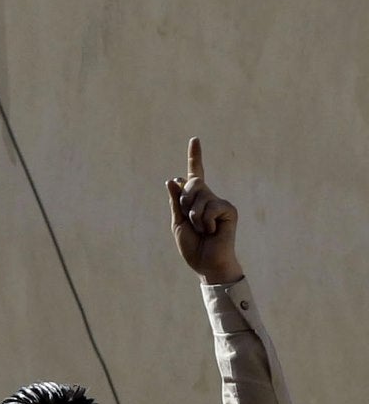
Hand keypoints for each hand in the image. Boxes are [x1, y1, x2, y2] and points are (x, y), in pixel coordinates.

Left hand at [166, 137, 242, 284]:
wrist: (206, 263)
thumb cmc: (192, 245)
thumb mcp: (178, 222)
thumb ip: (176, 202)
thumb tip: (174, 178)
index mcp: (195, 199)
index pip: (195, 173)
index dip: (195, 156)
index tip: (195, 139)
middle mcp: (209, 197)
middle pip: (192, 183)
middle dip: (185, 201)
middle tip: (191, 220)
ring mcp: (220, 203)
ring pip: (199, 196)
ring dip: (194, 216)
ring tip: (202, 229)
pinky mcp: (229, 210)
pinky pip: (210, 207)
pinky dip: (205, 221)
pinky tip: (212, 231)